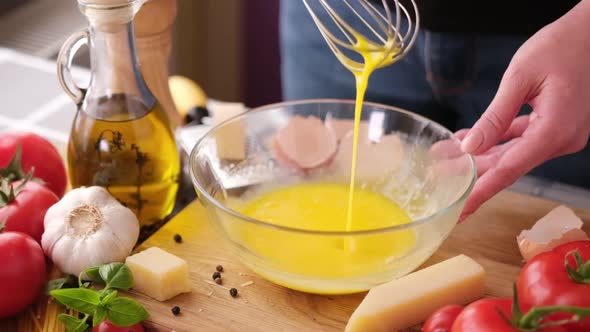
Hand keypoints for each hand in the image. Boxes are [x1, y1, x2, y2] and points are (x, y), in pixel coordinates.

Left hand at [459, 0, 589, 220]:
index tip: (460, 212)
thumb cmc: (562, 46)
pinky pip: (523, 139)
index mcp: (554, 131)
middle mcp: (561, 140)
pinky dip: (498, 140)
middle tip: (438, 177)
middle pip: (508, 165)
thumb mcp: (520, 78)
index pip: (509, 171)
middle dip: (472, 173)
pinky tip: (470, 141)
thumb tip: (471, 148)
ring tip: (445, 157)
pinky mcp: (558, 126)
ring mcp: (562, 134)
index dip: (481, 192)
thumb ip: (495, 117)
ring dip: (481, 155)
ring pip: (513, 153)